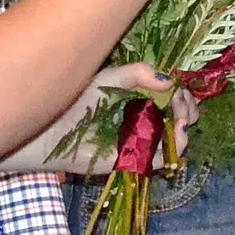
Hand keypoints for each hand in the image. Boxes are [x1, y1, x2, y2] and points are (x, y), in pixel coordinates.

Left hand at [0, 61, 195, 173]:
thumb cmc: (73, 99)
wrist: (47, 127)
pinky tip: (175, 133)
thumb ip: (138, 73)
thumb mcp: (109, 78)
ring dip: (184, 129)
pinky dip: (173, 147)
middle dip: (187, 110)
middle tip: (183, 107)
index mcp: (137, 99)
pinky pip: (160, 158)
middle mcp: (141, 121)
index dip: (182, 94)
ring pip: (174, 140)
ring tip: (180, 121)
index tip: (181, 91)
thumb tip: (169, 80)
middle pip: (178, 117)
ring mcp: (138, 143)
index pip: (171, 97)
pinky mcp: (130, 161)